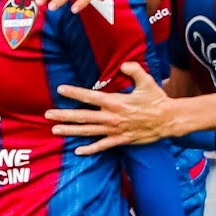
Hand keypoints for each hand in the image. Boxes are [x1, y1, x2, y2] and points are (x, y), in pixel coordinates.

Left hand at [48, 63, 176, 154]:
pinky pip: (102, 146)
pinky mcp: (120, 140)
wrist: (168, 120)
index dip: (74, 93)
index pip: (90, 97)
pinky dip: (89, 149)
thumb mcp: (147, 82)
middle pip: (83, 117)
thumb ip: (135, 70)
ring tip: (55, 130)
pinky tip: (77, 151)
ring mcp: (114, 130)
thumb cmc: (156, 99)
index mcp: (115, 102)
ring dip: (70, 131)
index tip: (60, 90)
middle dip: (64, 115)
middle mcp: (111, 117)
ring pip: (88, 131)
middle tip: (47, 115)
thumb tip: (124, 64)